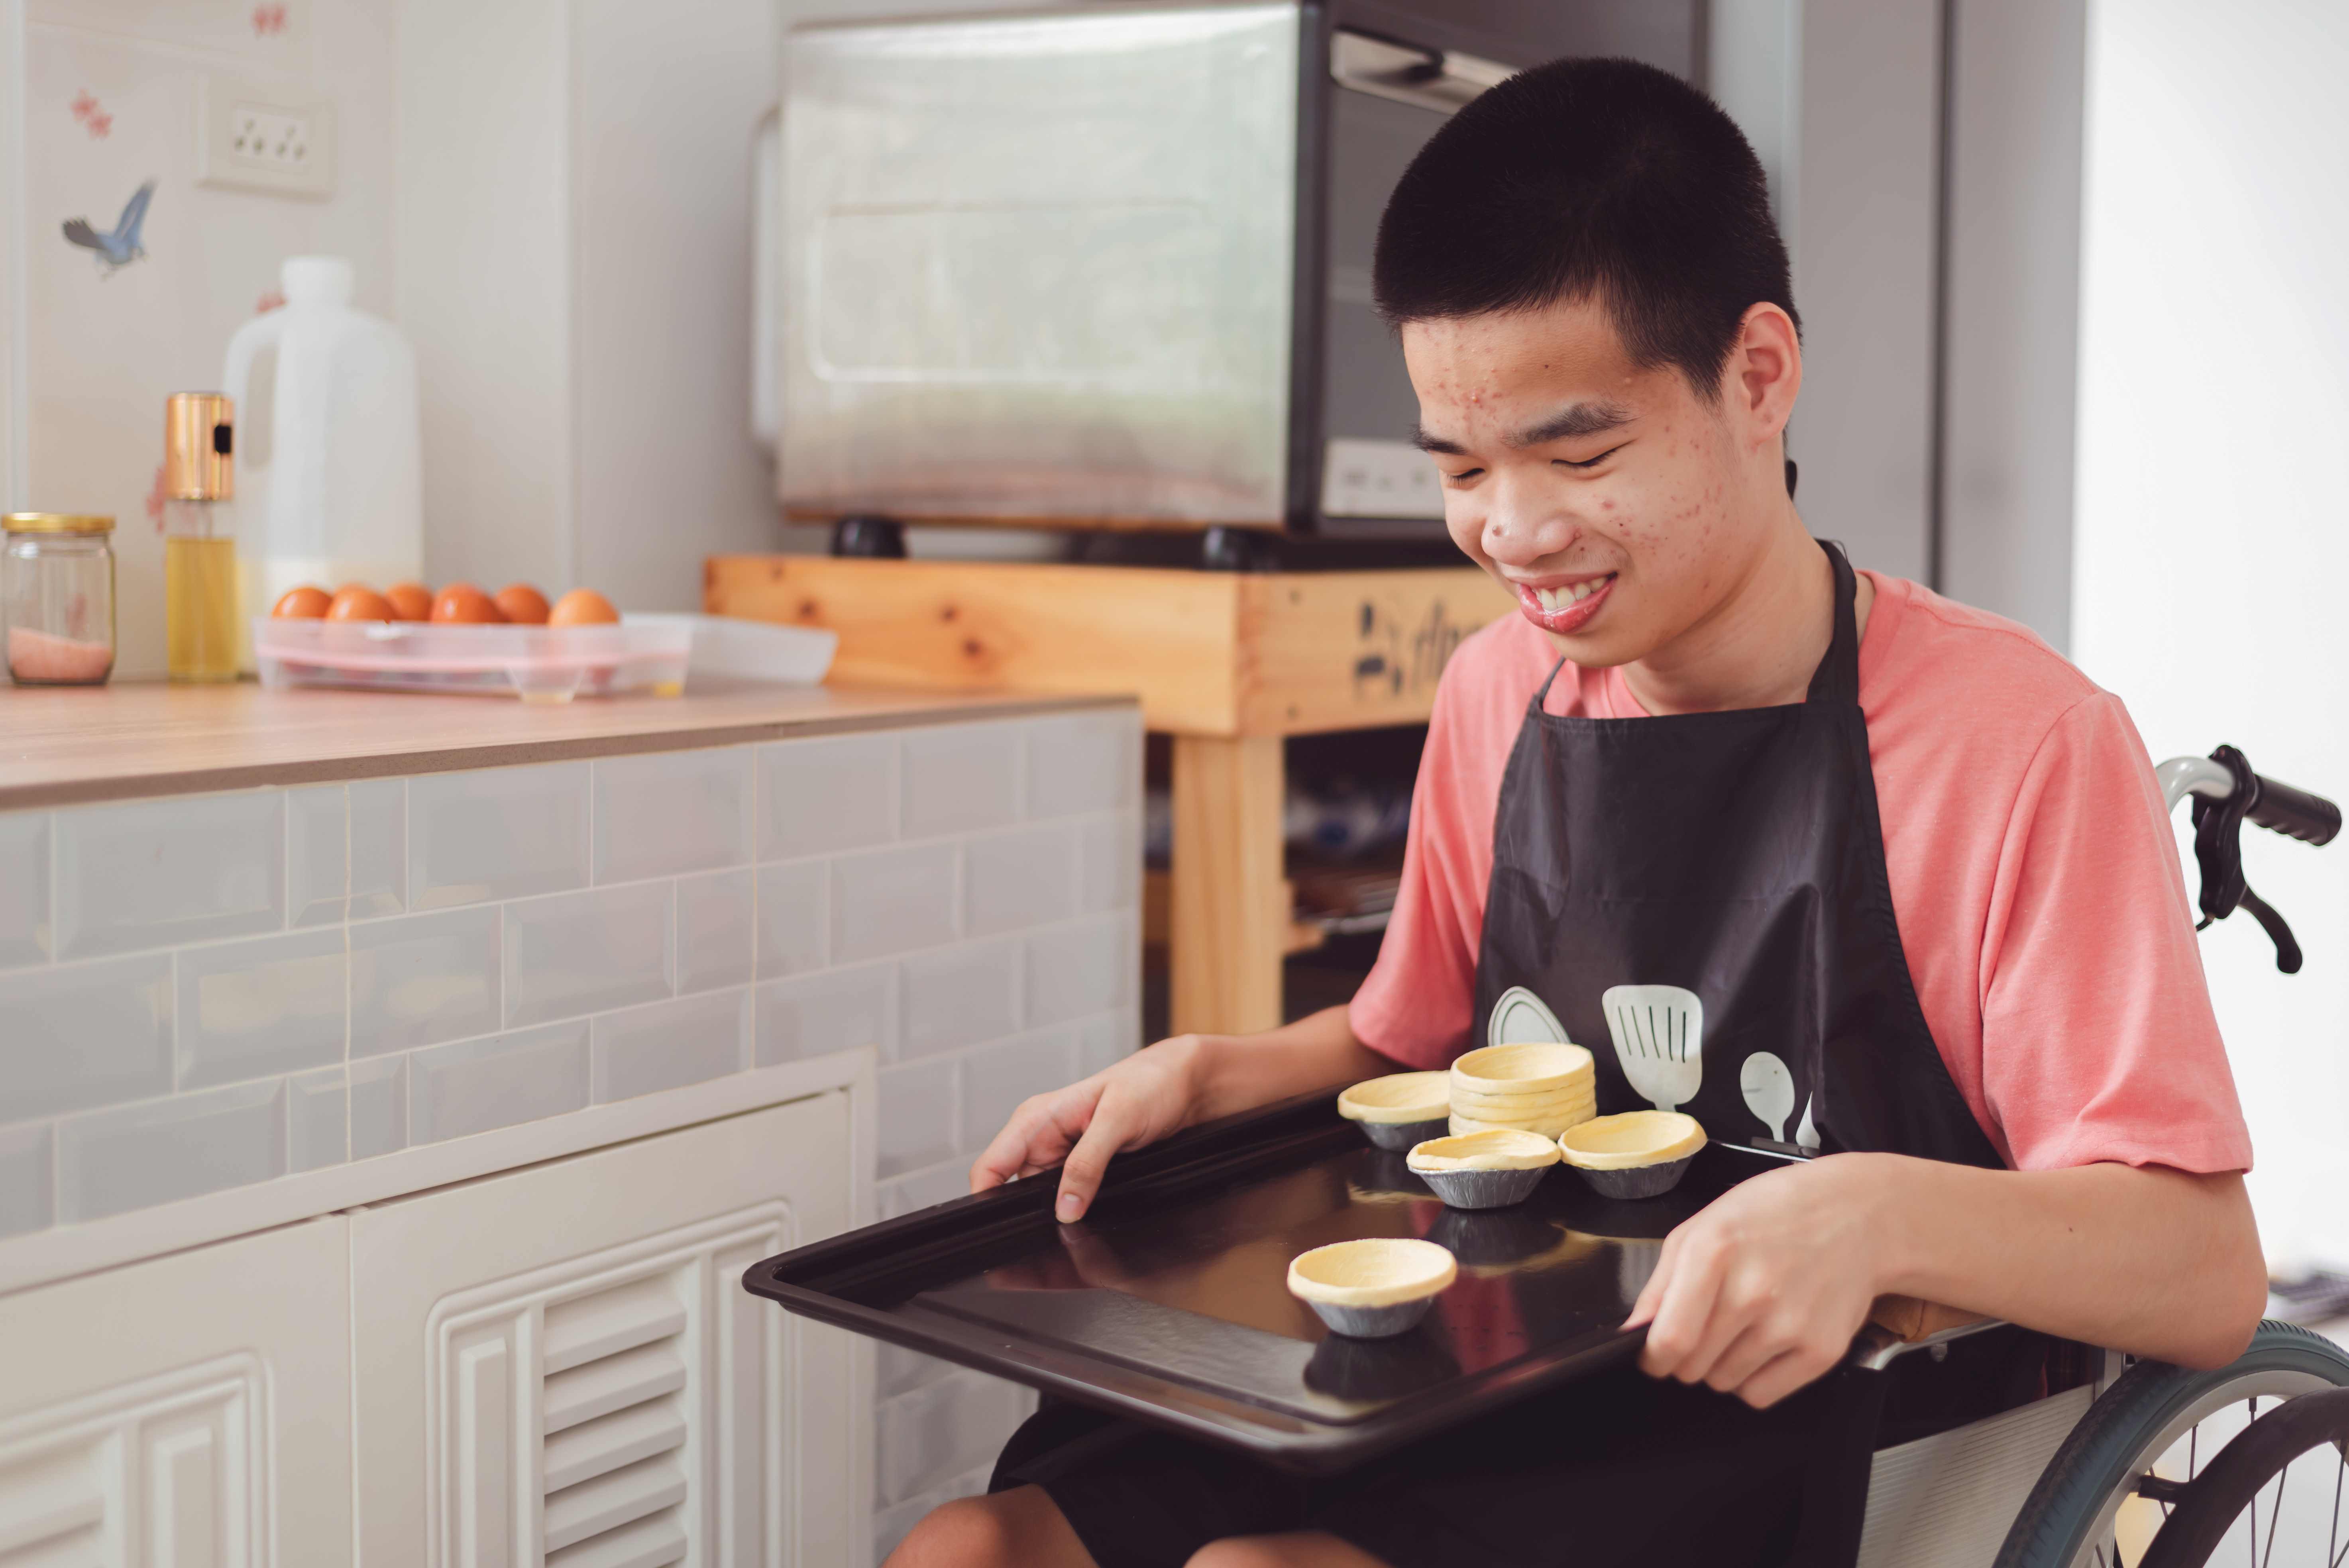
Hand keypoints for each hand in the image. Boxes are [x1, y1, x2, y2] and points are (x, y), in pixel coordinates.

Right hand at [970, 1034, 1212, 1221]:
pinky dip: (1077, 1214)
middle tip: (1053, 1238)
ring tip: (1080, 1226)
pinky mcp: (1083, 1171)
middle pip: (1013, 1194)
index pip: (990, 1167)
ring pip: (1042, 1203)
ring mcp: (1063, 1158)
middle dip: (1028, 1219)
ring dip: (1057, 1218)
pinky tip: (1091, 1219)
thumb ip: (1087, 1162)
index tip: (1000, 1230)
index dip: (985, 1201)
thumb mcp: (1118, 1119)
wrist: (1183, 1085)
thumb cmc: (1150, 1084)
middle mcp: (1043, 1140)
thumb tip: (1064, 1208)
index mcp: (1036, 1119)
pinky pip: (1070, 1201)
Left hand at [1624, 1153, 1894, 1407]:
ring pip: (1724, 1382)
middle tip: (1707, 1325)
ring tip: (1743, 1323)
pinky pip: (1761, 1395)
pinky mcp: (1821, 1351)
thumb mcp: (1702, 1228)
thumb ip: (1660, 1284)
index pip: (1669, 1339)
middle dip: (1686, 1356)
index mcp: (1714, 1252)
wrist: (1857, 1216)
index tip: (1654, 1355)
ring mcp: (1790, 1324)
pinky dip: (1754, 1378)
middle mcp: (1753, 1291)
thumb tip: (1634, 1332)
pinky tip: (1766, 1342)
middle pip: (1692, 1366)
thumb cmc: (1774, 1215)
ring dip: (1721, 1364)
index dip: (1653, 1357)